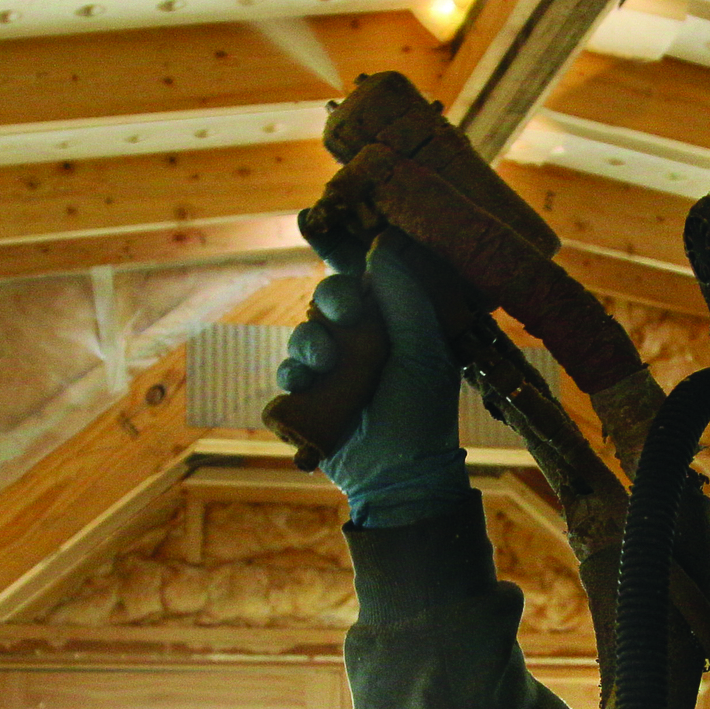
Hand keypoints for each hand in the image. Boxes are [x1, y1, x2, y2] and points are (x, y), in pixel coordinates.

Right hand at [276, 234, 465, 526]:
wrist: (402, 473)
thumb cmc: (423, 410)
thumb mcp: (424, 350)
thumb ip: (406, 297)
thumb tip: (382, 245)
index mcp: (390, 323)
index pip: (360, 278)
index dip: (340, 255)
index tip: (324, 235)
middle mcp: (358, 341)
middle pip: (325, 300)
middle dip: (331, 302)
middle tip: (347, 316)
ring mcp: (329, 371)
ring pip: (302, 336)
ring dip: (310, 344)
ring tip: (328, 365)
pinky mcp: (306, 401)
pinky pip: (285, 376)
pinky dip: (292, 379)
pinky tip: (306, 387)